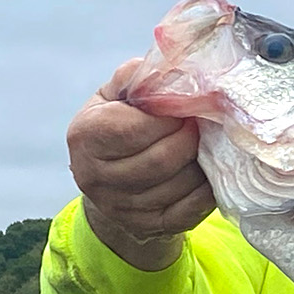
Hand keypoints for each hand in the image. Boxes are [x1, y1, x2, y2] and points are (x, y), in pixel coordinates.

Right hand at [66, 57, 214, 271]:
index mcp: (86, 136)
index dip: (168, 117)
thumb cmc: (119, 125)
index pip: (133, 129)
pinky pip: (188, 210)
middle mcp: (95, 176)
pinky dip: (206, 190)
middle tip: (203, 125)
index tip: (186, 106)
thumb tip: (174, 66)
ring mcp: (120, 207)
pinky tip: (208, 171)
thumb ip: (140, 77)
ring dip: (200, 163)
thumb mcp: (118, 93)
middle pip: (159, 161)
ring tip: (206, 145)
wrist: (109, 179)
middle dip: (190, 139)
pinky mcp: (146, 226)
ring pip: (177, 186)